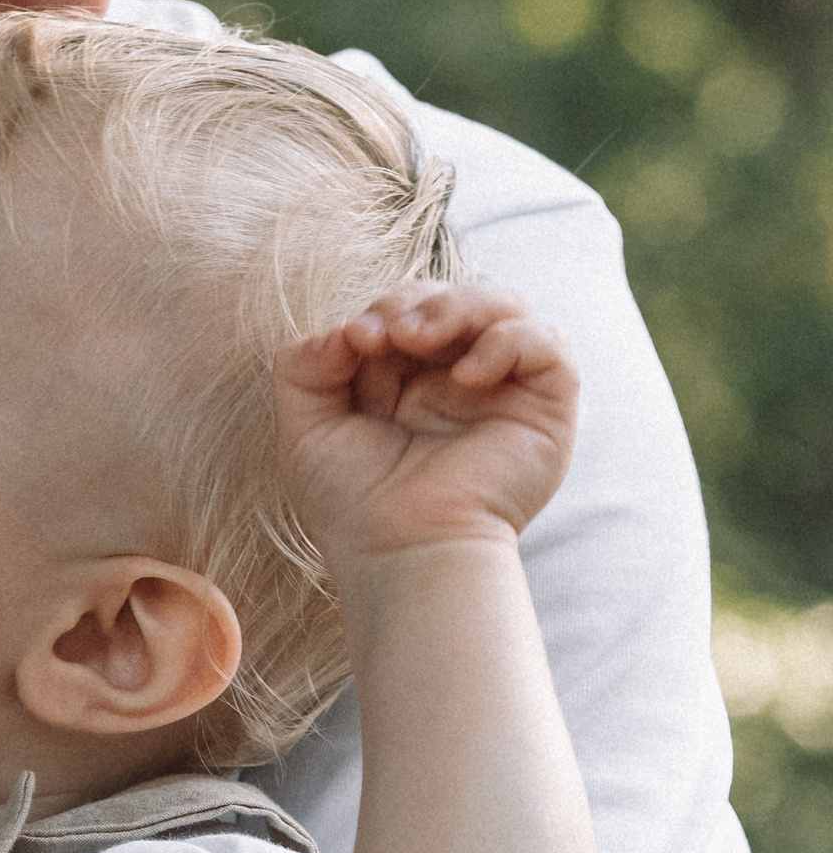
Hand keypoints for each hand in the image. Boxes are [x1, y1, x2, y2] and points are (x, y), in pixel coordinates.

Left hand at [275, 281, 577, 572]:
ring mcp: (505, 392)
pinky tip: (466, 376)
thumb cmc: (353, 504)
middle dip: (414, 302)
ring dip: (459, 306)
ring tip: (419, 337)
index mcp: (411, 379)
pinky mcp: (545, 410)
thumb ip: (304, 366)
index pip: (409, 309)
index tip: (353, 340)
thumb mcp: (306, 426)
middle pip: (455, 298)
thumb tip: (339, 328)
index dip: (383, 309)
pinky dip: (508, 342)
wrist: (399, 554)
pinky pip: (548, 347)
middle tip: (385, 334)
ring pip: (505, 307)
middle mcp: (460, 380)